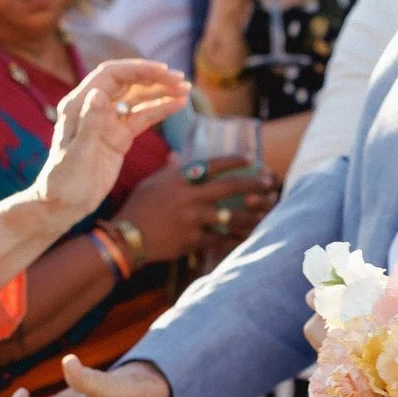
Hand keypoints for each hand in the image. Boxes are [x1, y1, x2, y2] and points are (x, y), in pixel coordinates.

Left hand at [31, 57, 189, 226]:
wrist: (64, 204)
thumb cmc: (64, 181)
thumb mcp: (78, 154)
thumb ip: (90, 123)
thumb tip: (100, 93)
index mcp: (80, 104)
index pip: (111, 75)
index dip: (137, 69)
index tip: (162, 71)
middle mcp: (95, 107)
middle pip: (128, 83)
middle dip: (154, 78)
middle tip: (180, 80)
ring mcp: (109, 122)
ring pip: (138, 99)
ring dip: (161, 92)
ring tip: (185, 90)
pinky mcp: (119, 136)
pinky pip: (142, 118)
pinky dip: (160, 110)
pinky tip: (178, 105)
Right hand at [115, 155, 275, 265]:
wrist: (127, 236)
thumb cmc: (138, 206)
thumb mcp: (152, 182)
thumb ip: (169, 170)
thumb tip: (178, 156)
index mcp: (181, 179)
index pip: (214, 164)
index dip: (234, 160)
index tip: (251, 159)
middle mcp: (190, 197)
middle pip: (230, 188)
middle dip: (253, 184)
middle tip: (270, 183)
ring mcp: (193, 219)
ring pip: (231, 217)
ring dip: (252, 215)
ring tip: (267, 213)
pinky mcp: (193, 240)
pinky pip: (221, 240)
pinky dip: (235, 240)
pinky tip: (248, 239)